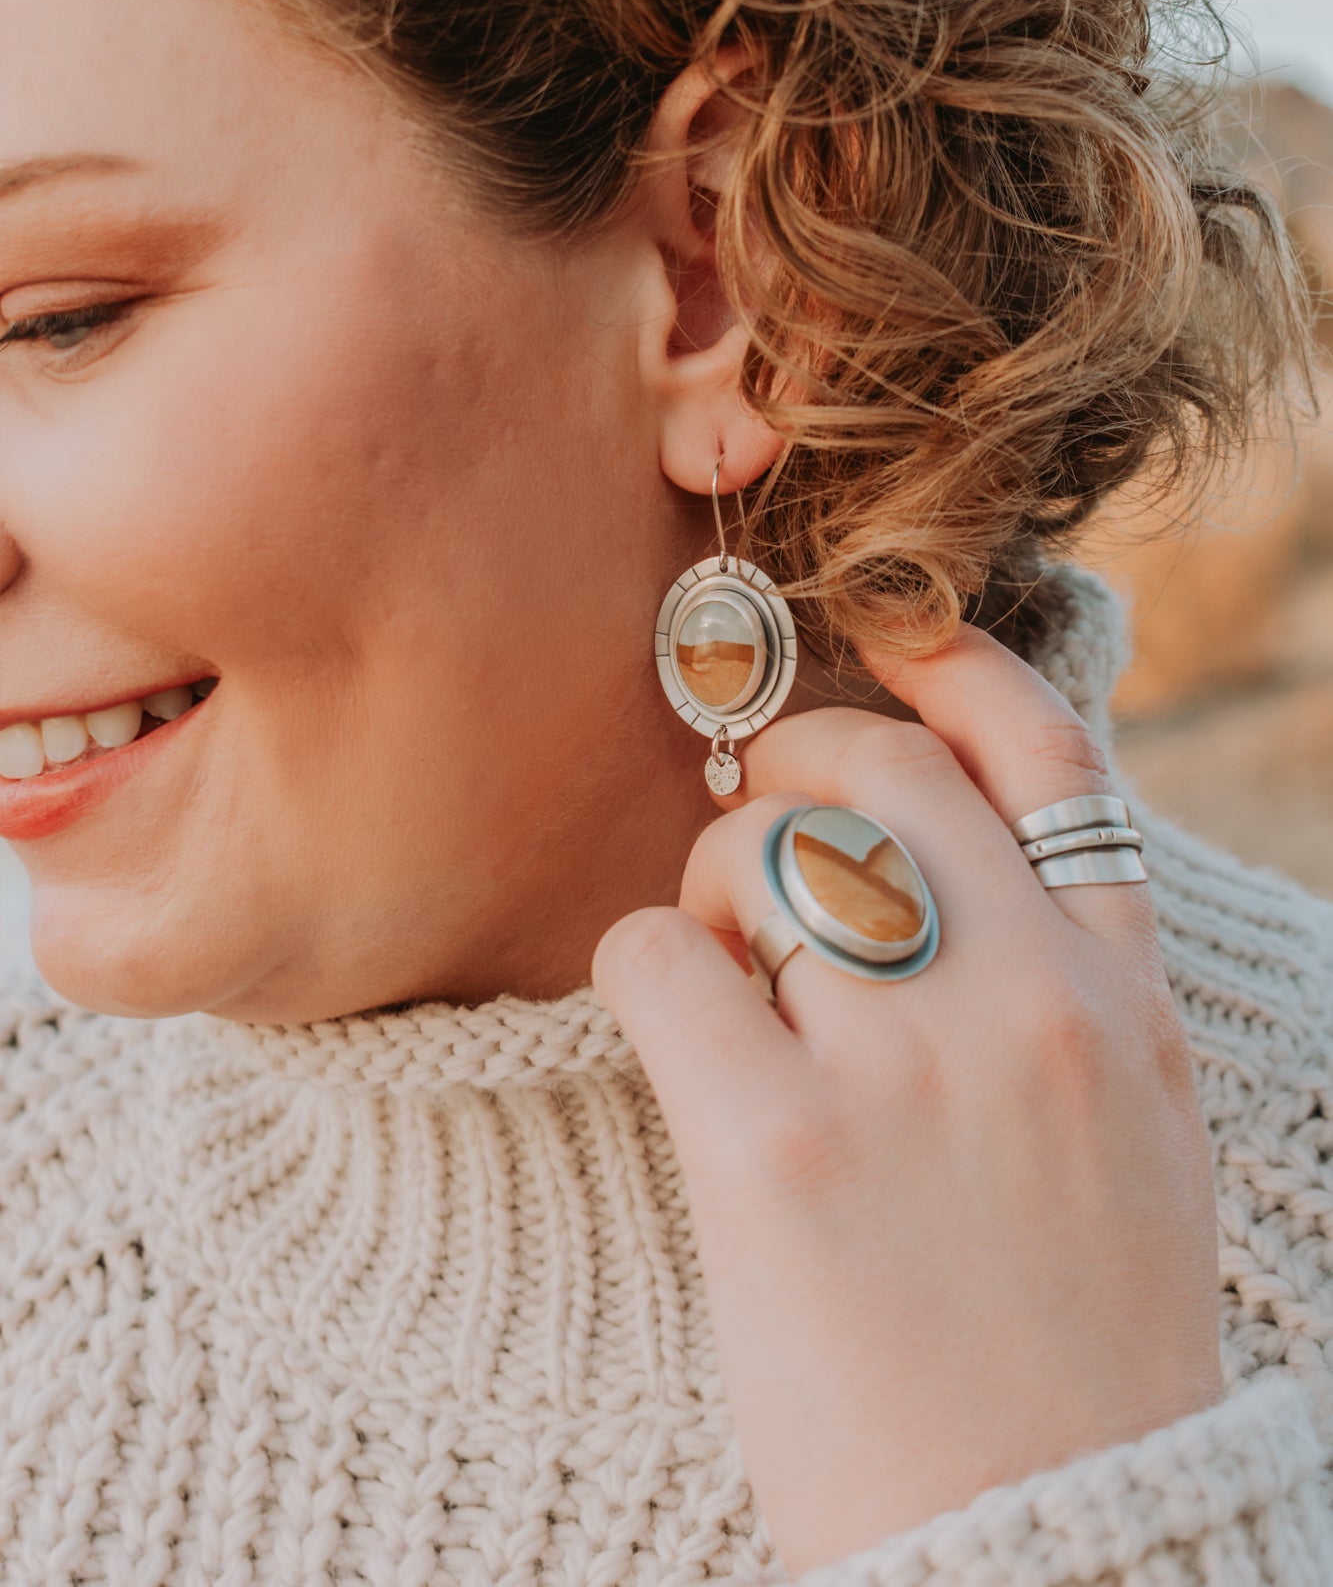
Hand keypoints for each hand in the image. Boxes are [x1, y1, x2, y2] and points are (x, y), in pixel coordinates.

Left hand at [592, 626, 1222, 1575]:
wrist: (1049, 1547)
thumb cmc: (1069, 1350)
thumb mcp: (1128, 1136)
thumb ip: (1062, 990)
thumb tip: (931, 867)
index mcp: (1128, 1001)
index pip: (1054, 759)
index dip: (957, 666)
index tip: (889, 631)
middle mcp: (1034, 1006)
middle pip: (882, 776)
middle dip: (791, 762)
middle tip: (745, 808)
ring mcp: (912, 1070)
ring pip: (758, 854)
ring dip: (709, 889)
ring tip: (719, 970)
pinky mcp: (782, 1149)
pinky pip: (661, 958)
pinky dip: (646, 969)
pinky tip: (673, 1038)